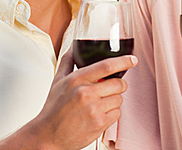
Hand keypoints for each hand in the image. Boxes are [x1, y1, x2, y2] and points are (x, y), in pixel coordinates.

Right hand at [0, 49, 137, 149]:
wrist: (48, 136)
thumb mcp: (58, 81)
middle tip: (109, 89)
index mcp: (76, 80)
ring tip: (99, 104)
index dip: (123, 61)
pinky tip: (99, 114)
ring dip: (113, 100)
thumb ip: (68, 61)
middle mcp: (86, 93)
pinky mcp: (99, 124)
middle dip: (118, 85)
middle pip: (118, 83)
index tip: (132, 60)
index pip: (106, 66)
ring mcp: (94, 109)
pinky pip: (117, 113)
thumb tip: (74, 47)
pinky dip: (112, 114)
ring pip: (119, 99)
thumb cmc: (53, 109)